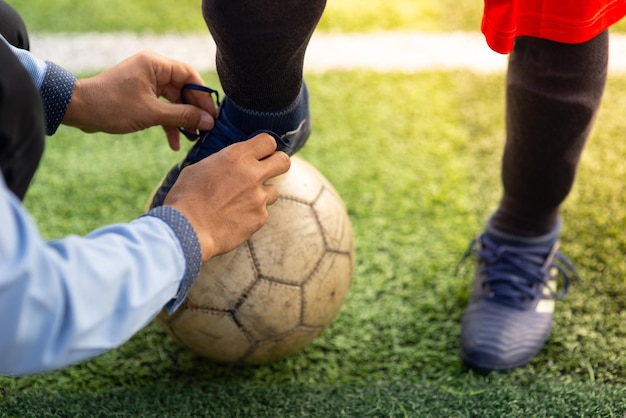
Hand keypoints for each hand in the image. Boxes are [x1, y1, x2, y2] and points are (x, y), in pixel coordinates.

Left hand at [62, 50, 217, 149]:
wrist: (79, 110)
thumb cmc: (112, 106)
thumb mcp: (151, 113)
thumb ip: (182, 116)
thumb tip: (208, 121)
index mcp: (155, 64)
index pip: (189, 75)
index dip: (202, 96)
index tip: (212, 115)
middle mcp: (153, 69)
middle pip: (183, 89)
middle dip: (193, 111)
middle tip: (204, 129)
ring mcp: (147, 83)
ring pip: (174, 101)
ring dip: (182, 120)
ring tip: (191, 139)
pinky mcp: (141, 96)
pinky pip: (162, 108)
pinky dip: (168, 123)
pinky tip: (174, 142)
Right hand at [163, 133, 290, 260]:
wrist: (187, 230)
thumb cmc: (186, 198)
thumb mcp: (199, 168)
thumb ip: (220, 163)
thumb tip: (227, 163)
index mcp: (236, 156)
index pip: (268, 141)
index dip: (265, 147)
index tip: (260, 153)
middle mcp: (252, 174)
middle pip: (284, 162)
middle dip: (278, 165)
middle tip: (267, 171)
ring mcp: (259, 197)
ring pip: (274, 191)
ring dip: (262, 194)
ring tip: (241, 202)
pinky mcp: (260, 218)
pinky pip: (262, 212)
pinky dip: (252, 214)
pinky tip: (235, 218)